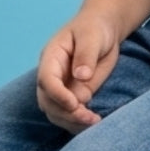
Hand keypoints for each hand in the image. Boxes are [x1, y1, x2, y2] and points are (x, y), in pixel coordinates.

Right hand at [36, 10, 119, 133]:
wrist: (103, 29)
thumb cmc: (94, 28)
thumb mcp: (92, 36)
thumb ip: (86, 55)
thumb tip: (81, 76)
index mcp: (52, 57)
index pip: (46, 80)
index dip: (57, 94)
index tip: (74, 104)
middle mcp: (52, 76)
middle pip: (48, 101)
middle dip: (66, 113)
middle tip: (89, 118)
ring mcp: (62, 88)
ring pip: (56, 113)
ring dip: (72, 122)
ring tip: (94, 122)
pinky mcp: (75, 96)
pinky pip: (70, 115)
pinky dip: (79, 123)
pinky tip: (95, 123)